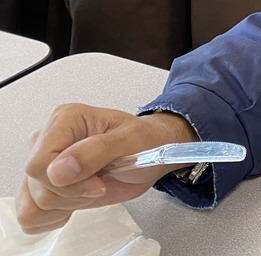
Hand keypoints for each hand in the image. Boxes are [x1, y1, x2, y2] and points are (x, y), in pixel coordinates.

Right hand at [16, 104, 197, 234]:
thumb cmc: (145, 141)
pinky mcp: (44, 186)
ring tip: (90, 188)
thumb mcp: (131, 141)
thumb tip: (58, 170)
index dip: (67, 182)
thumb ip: (96, 151)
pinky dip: (54, 217)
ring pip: (31, 203)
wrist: (153, 155)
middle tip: (100, 182)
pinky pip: (30, 215)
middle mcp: (48, 139)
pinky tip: (77, 202)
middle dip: (71, 193)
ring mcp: (44, 164)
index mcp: (65, 120)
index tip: (97, 183)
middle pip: (35, 184)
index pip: (39, 163)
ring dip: (65, 205)